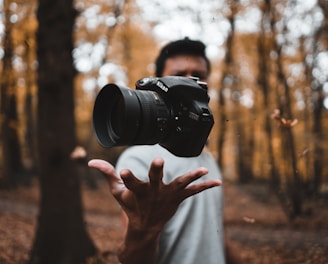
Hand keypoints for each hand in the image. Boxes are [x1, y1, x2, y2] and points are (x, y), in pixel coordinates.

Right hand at [88, 158, 220, 231]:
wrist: (145, 226)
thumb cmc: (130, 206)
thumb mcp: (117, 192)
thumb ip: (106, 174)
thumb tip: (90, 162)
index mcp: (136, 192)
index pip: (129, 183)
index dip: (126, 177)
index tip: (123, 171)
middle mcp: (153, 194)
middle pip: (154, 181)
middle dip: (156, 172)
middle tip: (159, 162)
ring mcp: (167, 197)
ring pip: (179, 185)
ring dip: (190, 177)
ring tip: (202, 170)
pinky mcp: (178, 199)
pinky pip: (193, 192)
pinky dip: (205, 187)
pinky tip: (218, 182)